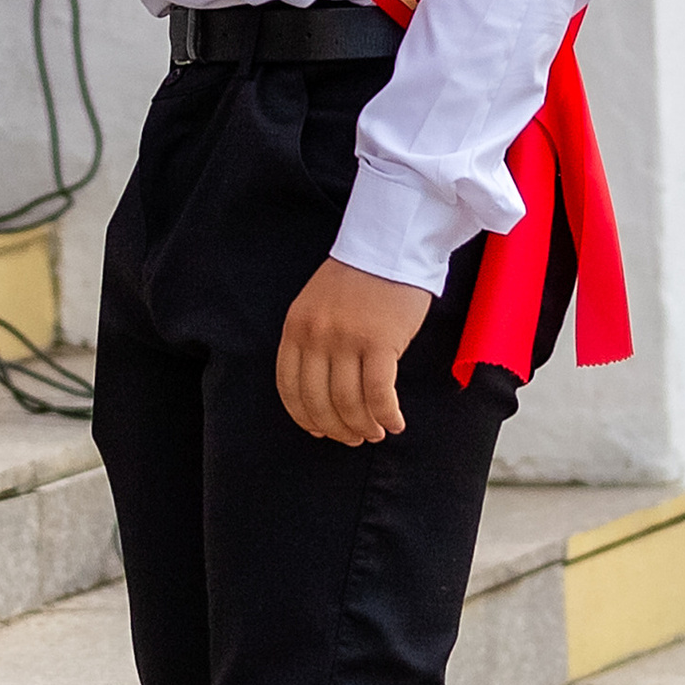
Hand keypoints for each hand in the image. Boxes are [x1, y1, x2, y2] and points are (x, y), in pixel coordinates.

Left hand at [275, 258, 432, 446]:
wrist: (388, 246)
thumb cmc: (356, 279)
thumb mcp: (317, 307)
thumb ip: (313, 343)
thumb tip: (322, 395)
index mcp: (295, 328)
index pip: (289, 388)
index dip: (304, 417)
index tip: (319, 432)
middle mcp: (315, 336)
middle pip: (318, 402)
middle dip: (336, 429)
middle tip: (353, 439)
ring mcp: (346, 340)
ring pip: (348, 403)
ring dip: (363, 426)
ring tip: (376, 432)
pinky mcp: (379, 342)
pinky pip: (378, 394)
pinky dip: (386, 415)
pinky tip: (395, 423)